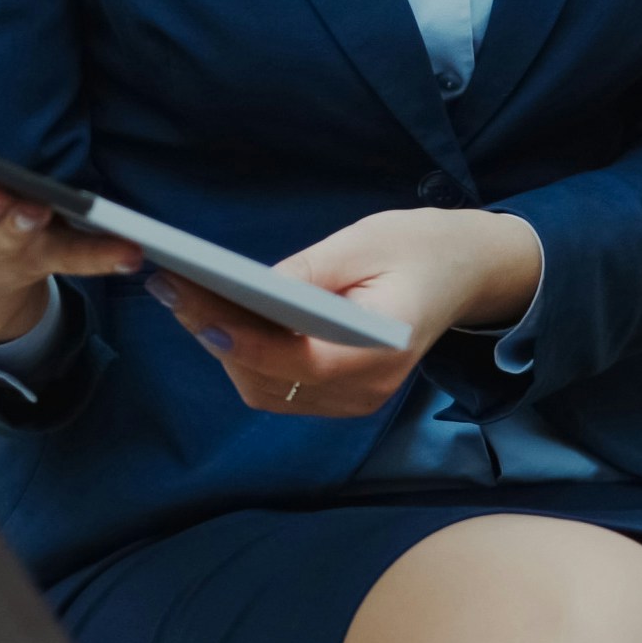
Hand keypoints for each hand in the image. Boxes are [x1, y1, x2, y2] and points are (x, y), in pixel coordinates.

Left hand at [151, 206, 542, 417]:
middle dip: (219, 338)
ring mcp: (354, 399)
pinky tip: (223, 318)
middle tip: (176, 289)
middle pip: (270, 380)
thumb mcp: (365, 242)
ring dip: (225, 350)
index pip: (298, 360)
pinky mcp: (340, 395)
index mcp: (381, 351)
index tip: (200, 313)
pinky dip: (246, 356)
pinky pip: (278, 387)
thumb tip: (244, 290)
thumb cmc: (419, 248)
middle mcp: (366, 389)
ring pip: (265, 390)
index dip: (244, 341)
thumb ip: (307, 272)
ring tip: (189, 300)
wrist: (466, 271)